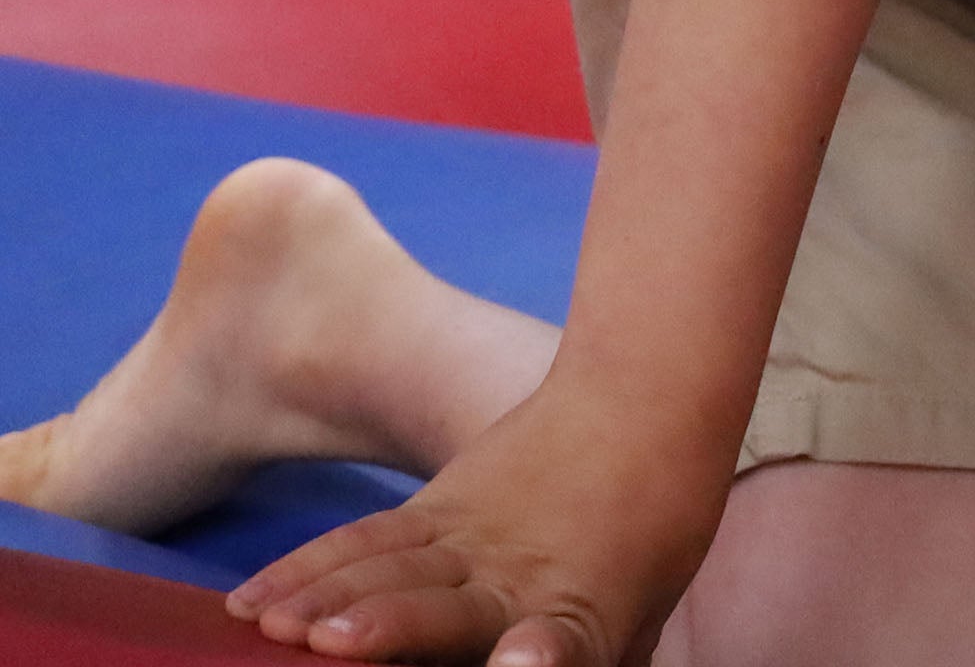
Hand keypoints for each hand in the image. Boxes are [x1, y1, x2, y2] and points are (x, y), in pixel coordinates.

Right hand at [228, 378, 718, 663]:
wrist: (646, 399)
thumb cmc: (654, 522)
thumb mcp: (647, 605)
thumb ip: (592, 653)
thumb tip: (537, 661)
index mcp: (584, 607)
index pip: (566, 643)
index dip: (543, 659)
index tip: (523, 662)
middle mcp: (515, 575)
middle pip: (447, 608)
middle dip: (395, 627)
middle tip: (336, 641)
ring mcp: (468, 537)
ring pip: (388, 569)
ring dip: (325, 598)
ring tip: (275, 624)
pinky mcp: (434, 508)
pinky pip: (363, 543)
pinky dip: (304, 571)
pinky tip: (253, 603)